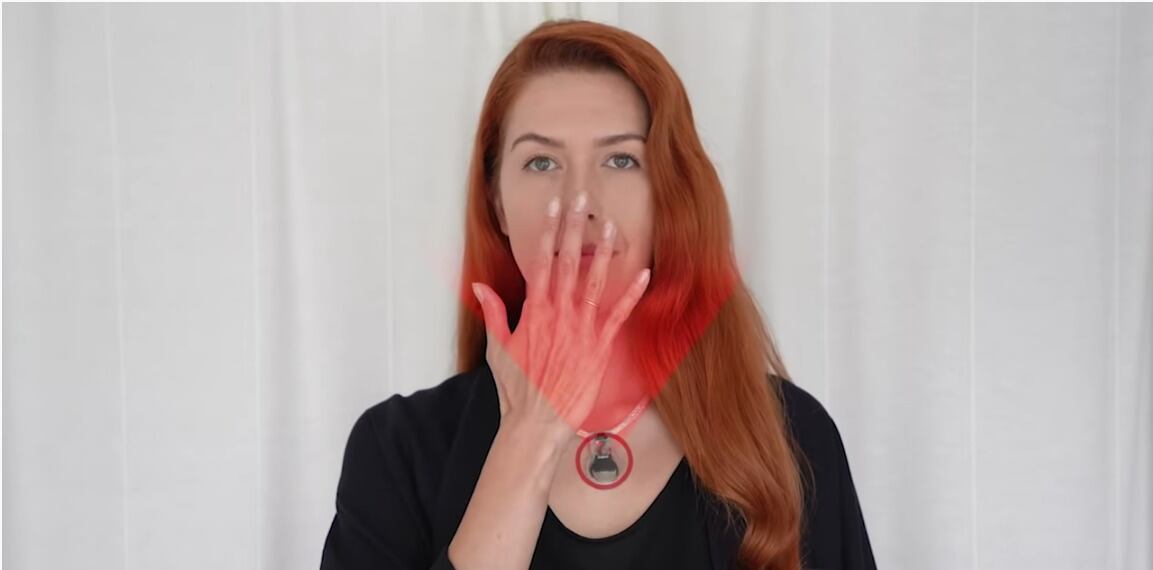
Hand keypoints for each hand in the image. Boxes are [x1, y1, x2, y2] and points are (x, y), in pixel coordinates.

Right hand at [471, 192, 651, 447]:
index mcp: (533, 311)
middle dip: (575, 228)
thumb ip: (492, 313)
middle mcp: (558, 314)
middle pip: (567, 262)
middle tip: (583, 199)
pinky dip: (631, 294)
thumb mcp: (497, 348)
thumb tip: (479, 286)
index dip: (549, 232)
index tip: (555, 207)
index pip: (542, 262)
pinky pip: (618, 315)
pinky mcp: (599, 347)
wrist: (535, 423)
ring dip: (603, 252)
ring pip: (594, 281)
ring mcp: (580, 329)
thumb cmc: (517, 389)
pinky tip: (643, 273)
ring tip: (612, 225)